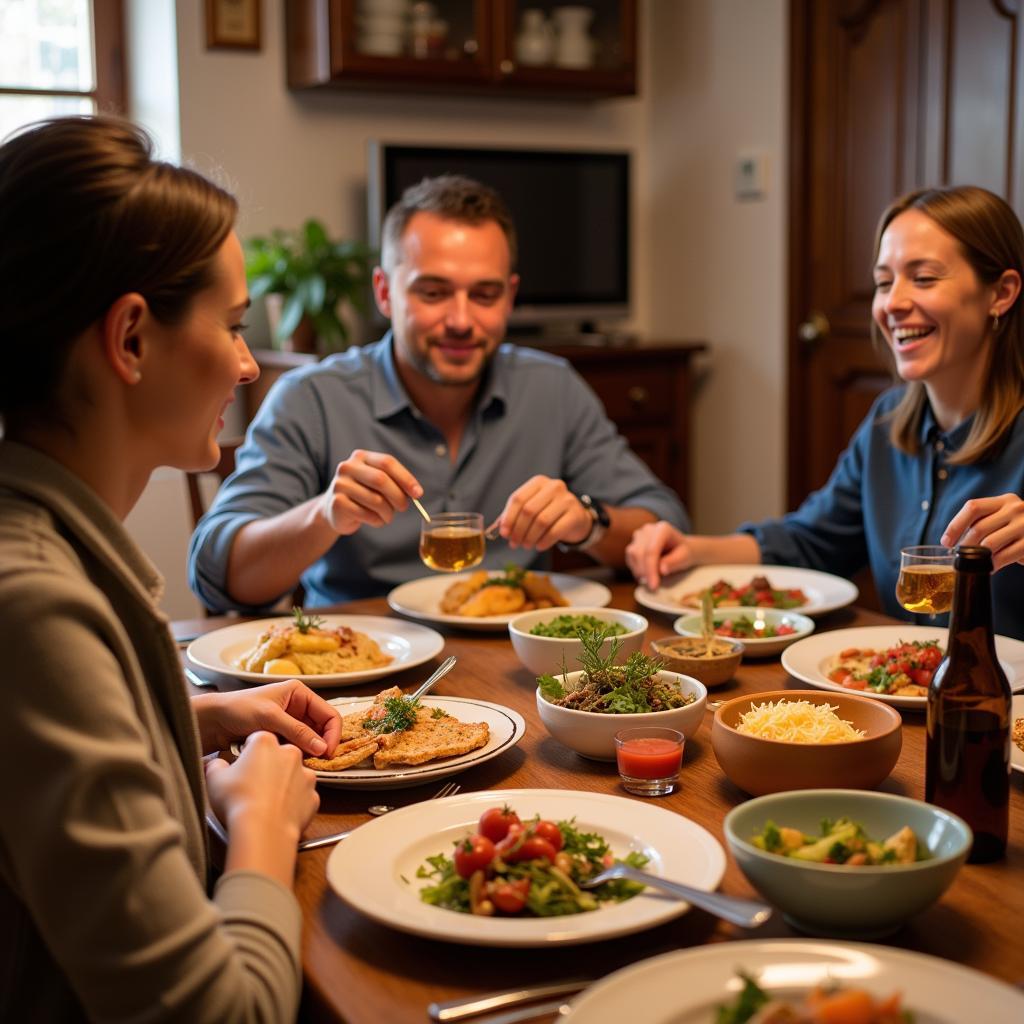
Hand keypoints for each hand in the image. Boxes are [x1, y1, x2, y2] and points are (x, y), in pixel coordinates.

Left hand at [193, 680, 341, 756]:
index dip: (333, 734)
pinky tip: (293, 762)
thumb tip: (322, 748)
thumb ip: (297, 731)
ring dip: (311, 751)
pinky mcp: (282, 736)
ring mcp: (290, 722)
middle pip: (323, 728)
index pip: (329, 714)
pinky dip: (300, 755)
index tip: (328, 753)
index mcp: (300, 693)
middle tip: (319, 763)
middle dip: (323, 744)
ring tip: (305, 764)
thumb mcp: (269, 718)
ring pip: (312, 740)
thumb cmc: (238, 709)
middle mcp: (299, 707)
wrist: (212, 720)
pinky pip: (299, 747)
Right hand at [204, 731, 318, 844]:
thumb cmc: (238, 801)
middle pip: (278, 755)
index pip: (256, 740)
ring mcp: (306, 775)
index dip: (247, 754)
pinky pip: (302, 796)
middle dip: (268, 766)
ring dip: (283, 784)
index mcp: (266, 743)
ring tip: (266, 801)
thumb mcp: (214, 778)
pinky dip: (293, 803)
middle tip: (253, 785)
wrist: (263, 831)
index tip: (242, 767)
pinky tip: (279, 812)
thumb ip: (217, 765)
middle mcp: (290, 753)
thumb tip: (218, 765)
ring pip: (293, 775)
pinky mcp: (313, 796)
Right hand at [320, 450, 421, 535]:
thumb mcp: (378, 483)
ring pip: (376, 500)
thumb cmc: (364, 494)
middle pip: (381, 480)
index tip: (418, 494)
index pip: (387, 463)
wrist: (336, 510)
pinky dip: (377, 520)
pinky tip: (375, 520)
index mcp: (361, 457)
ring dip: (388, 513)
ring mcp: (340, 484)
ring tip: (387, 516)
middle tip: (403, 508)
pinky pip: (366, 514)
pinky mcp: (337, 503)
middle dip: (398, 497)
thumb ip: (395, 482)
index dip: (405, 478)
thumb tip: (416, 493)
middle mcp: (348, 467)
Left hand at [488, 476, 591, 550]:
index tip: (504, 534)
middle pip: (528, 510)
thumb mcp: (531, 508)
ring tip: (526, 546)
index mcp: (539, 482)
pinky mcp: (575, 515)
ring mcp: (567, 499)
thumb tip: (501, 530)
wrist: (576, 519)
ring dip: (530, 537)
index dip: (508, 518)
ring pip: (541, 521)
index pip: (518, 498)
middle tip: (514, 543)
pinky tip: (539, 546)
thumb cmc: (548, 513)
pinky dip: (544, 541)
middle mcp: (553, 487)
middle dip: (518, 530)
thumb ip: (514, 515)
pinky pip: (555, 531)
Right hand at [625, 521, 695, 588]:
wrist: (681, 549)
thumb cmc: (684, 553)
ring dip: (640, 571)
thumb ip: (674, 562)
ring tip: (652, 581)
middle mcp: (648, 529)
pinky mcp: (634, 544)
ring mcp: (639, 536)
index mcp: (662, 529)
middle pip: (640, 553)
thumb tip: (661, 569)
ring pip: (633, 555)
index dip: (651, 569)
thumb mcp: (686, 557)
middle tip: (653, 588)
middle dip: (645, 573)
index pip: (651, 550)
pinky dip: (636, 569)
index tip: (654, 585)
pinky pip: (630, 558)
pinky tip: (646, 575)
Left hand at [941, 493, 1023, 569]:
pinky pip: (1003, 556)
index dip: (955, 525)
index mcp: (1003, 501)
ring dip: (976, 557)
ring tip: (973, 564)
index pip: (973, 507)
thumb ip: (983, 523)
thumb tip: (951, 541)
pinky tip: (988, 569)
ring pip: (989, 544)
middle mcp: (1015, 509)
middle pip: (978, 528)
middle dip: (964, 546)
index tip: (946, 542)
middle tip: (959, 557)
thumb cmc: (1017, 530)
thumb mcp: (1002, 519)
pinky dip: (991, 565)